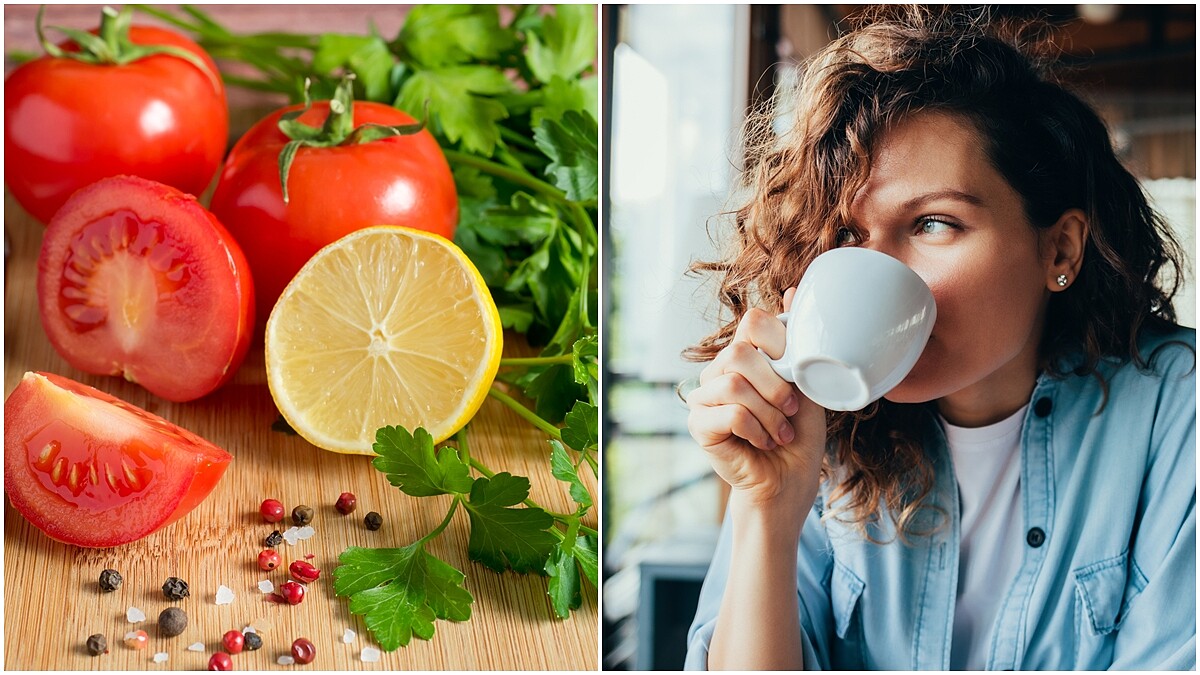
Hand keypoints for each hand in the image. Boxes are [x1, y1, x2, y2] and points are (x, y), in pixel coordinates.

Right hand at [686, 289, 826, 510]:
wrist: (789, 483)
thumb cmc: (799, 436)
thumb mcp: (807, 383)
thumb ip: (797, 343)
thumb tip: (795, 289)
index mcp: (744, 357)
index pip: (752, 322)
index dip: (779, 343)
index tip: (796, 375)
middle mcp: (719, 371)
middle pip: (740, 352)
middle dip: (775, 385)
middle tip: (791, 410)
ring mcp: (704, 397)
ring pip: (734, 383)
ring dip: (768, 413)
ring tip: (780, 432)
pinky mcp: (698, 424)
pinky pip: (728, 412)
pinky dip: (756, 429)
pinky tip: (763, 443)